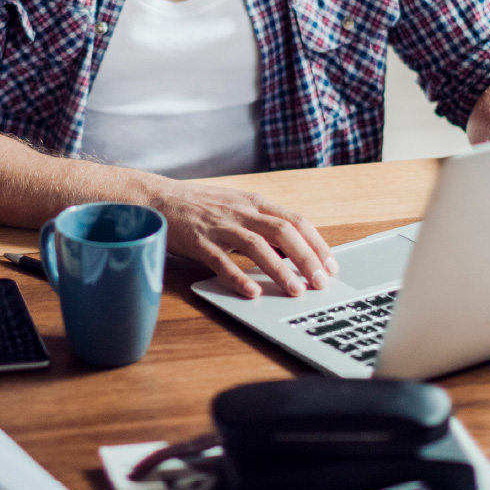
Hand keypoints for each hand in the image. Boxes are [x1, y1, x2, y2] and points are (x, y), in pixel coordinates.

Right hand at [152, 180, 338, 297]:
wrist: (158, 197)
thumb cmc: (200, 206)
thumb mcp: (237, 207)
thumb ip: (263, 224)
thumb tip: (292, 251)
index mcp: (255, 203)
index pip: (296, 220)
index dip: (317, 243)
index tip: (330, 265)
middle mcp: (241, 212)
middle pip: (284, 232)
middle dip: (307, 258)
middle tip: (320, 282)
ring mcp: (220, 226)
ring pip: (257, 246)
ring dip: (280, 270)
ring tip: (295, 291)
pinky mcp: (199, 241)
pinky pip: (222, 261)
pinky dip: (239, 277)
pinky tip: (252, 292)